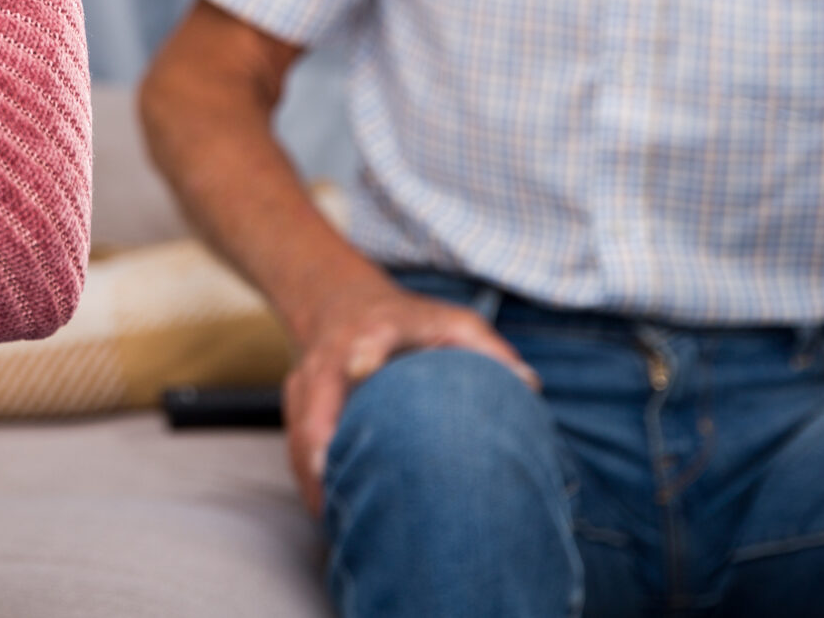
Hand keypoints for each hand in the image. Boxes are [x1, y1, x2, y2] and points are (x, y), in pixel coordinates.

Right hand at [284, 270, 535, 516]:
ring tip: (340, 523)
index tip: (360, 370)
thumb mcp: (453, 321)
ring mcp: (306, 381)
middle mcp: (333, 356)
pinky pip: (297, 446)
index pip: (368, 340)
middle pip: (316, 401)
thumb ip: (487, 349)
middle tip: (336, 497)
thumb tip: (529, 385)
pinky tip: (334, 515)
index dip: (366, 352)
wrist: (339, 302)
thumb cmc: (408, 321)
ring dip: (315, 479)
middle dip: (319, 446)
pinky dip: (312, 482)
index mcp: (376, 330)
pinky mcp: (294, 403)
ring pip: (300, 432)